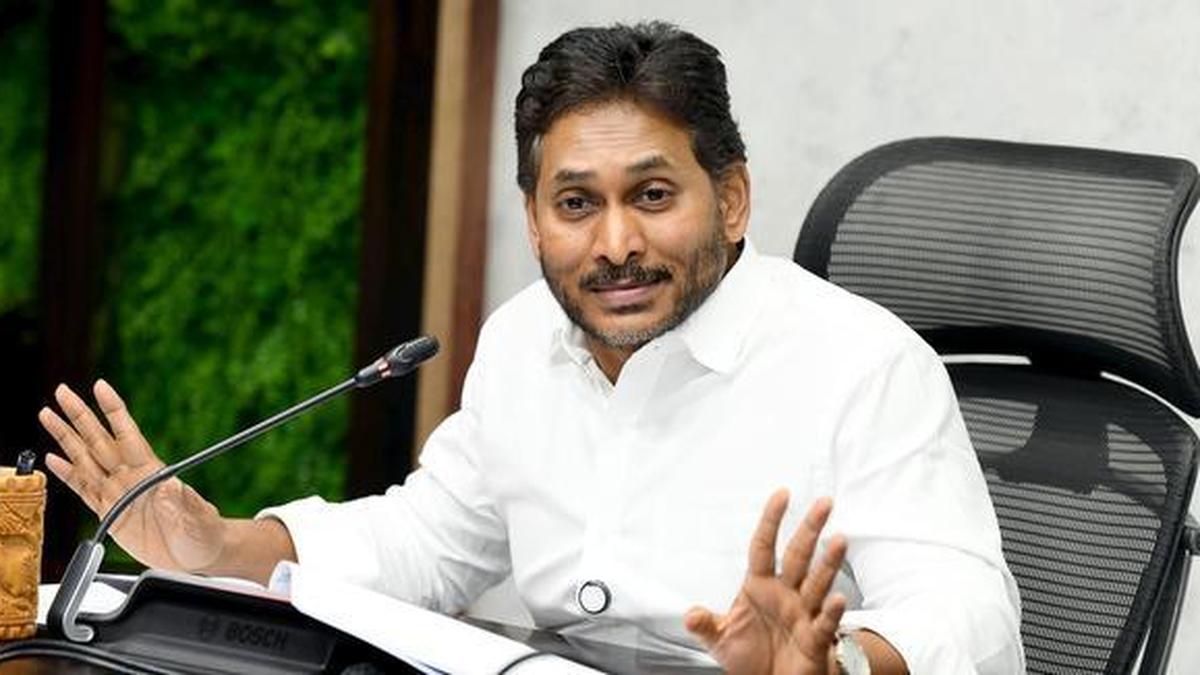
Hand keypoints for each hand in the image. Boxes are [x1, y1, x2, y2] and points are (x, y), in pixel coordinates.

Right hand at [39, 380, 226, 572]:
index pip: (127, 434)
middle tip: (62, 391)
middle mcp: (131, 478)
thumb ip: (183, 503)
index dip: (114, 410)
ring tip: (47, 415)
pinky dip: (67, 474)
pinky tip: (53, 459)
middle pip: (99, 440)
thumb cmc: (203, 533)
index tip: (100, 386)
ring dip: (66, 438)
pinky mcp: (109, 514)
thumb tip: (172, 488)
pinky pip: (83, 490)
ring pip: (85, 459)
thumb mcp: (198, 517)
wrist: (197, 556)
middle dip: (79, 415)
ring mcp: (118, 493)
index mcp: (151, 472)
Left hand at [685, 490, 847, 674]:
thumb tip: (690, 615)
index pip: (764, 546)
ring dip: (828, 562)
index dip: (771, 520)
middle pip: (798, 556)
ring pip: (818, 582)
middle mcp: (785, 595)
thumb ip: (707, 625)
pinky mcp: (815, 639)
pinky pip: (825, 623)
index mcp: (760, 587)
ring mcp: (803, 614)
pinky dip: (832, 611)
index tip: (782, 494)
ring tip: (838, 540)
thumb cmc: (751, 660)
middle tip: (824, 503)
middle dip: (810, 529)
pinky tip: (838, 598)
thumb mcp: (720, 640)